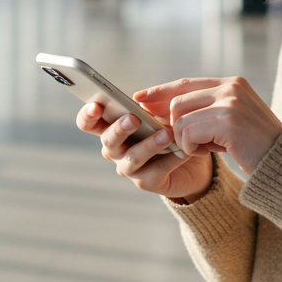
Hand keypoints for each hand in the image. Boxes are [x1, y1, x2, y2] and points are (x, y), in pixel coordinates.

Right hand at [76, 102, 213, 201]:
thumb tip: (140, 98)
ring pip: (132, 157)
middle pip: (107, 140)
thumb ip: (151, 103)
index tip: (96, 106)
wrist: (194, 157)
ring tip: (166, 134)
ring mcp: (128, 167)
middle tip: (133, 119)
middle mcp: (115, 149)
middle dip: (119, 129)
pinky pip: (155, 170)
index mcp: (112, 127)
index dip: (88, 115)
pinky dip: (170, 159)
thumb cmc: (171, 128)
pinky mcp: (146, 182)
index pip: (89, 122)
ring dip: (148, 145)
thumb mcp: (162, 110)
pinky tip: (182, 150)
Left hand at [134, 77, 281, 174]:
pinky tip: (207, 152)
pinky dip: (191, 147)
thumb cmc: (255, 147)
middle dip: (174, 125)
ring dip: (184, 140)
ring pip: (179, 118)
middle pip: (177, 101)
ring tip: (202, 148)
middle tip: (187, 143)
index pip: (186, 83)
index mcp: (232, 83)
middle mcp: (231, 87)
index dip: (160, 91)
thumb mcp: (229, 122)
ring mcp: (230, 102)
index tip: (139, 97)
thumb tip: (165, 112)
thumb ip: (204, 112)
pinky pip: (187, 133)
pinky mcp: (227, 121)